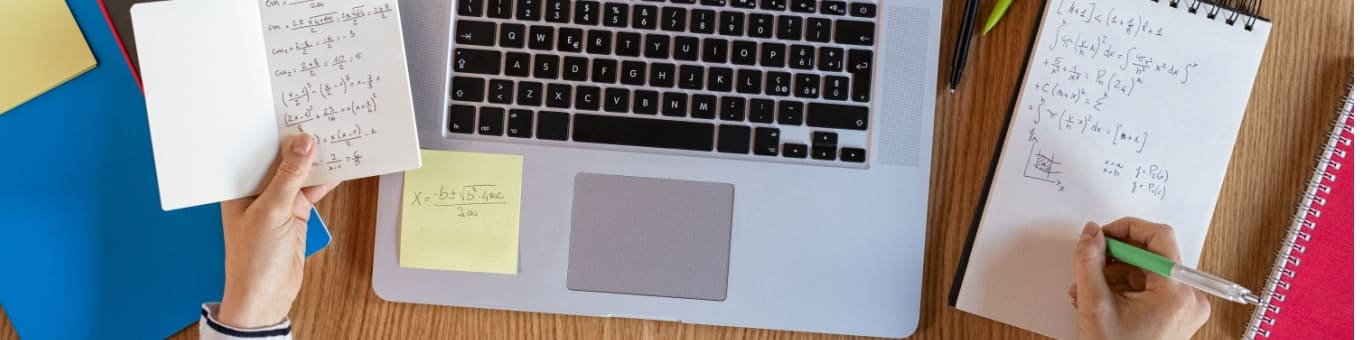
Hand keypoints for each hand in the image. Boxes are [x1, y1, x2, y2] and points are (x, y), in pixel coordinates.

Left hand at [218, 134, 338, 328]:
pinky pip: (313, 190)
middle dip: (300, 143)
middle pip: (281, 160)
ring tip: (336, 136)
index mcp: (239, 186)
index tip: (295, 112)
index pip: (258, 151)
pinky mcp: (295, 213)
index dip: (275, 132)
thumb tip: (303, 144)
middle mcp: (257, 191)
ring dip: (317, 160)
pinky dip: (327, 180)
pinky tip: (341, 165)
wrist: (266, 295)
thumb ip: (289, 176)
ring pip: (300, 174)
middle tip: (321, 118)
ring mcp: (278, 202)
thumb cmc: (253, 258)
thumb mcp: (272, 211)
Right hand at [1070, 217, 1209, 339]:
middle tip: (1090, 264)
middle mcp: (1190, 297)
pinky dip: (1125, 287)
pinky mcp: (1178, 313)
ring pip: (1148, 271)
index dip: (1127, 228)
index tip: (1104, 235)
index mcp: (1177, 293)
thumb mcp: (1094, 304)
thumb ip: (1089, 262)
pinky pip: (1151, 286)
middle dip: (1115, 257)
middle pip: (1152, 255)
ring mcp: (1186, 307)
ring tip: (1087, 290)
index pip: (1159, 237)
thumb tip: (1091, 233)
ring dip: (1114, 274)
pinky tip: (1102, 299)